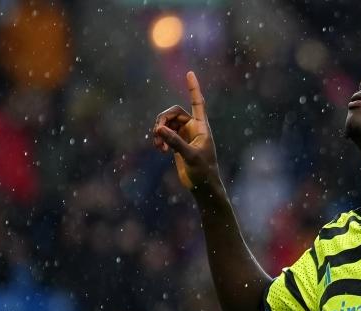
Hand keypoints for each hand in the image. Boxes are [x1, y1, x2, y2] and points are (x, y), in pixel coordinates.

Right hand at [152, 71, 219, 189]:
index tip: (189, 73)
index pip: (197, 102)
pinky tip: (161, 150)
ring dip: (160, 132)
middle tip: (157, 132)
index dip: (193, 88)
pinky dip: (160, 139)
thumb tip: (159, 129)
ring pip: (167, 123)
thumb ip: (175, 142)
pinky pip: (164, 134)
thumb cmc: (203, 171)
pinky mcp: (177, 144)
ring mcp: (184, 135)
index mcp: (201, 126)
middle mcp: (193, 128)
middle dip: (163, 120)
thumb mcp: (189, 156)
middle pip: (173, 112)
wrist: (203, 186)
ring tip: (159, 146)